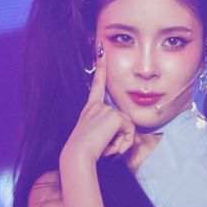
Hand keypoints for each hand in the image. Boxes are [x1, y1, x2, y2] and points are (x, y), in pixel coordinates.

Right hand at [63, 48, 135, 164]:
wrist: (77, 156)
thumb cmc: (84, 152)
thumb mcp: (96, 137)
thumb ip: (108, 130)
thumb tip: (123, 129)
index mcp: (90, 109)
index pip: (97, 85)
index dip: (100, 68)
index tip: (100, 51)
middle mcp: (97, 107)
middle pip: (123, 120)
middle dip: (120, 138)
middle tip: (102, 146)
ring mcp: (105, 110)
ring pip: (127, 127)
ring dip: (121, 142)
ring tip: (104, 147)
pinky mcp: (114, 116)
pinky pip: (130, 131)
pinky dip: (124, 143)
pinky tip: (109, 145)